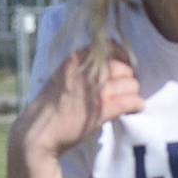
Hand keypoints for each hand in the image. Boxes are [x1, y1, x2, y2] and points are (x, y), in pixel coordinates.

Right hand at [12, 46, 144, 159]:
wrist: (41, 130)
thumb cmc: (52, 106)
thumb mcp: (64, 76)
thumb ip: (83, 69)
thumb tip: (106, 69)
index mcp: (77, 58)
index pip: (110, 46)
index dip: (122, 57)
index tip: (124, 68)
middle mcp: (88, 69)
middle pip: (124, 68)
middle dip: (128, 80)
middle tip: (125, 90)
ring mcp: (96, 88)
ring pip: (131, 84)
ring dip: (133, 93)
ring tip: (130, 102)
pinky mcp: (103, 108)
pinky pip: (130, 101)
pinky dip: (136, 105)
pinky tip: (136, 108)